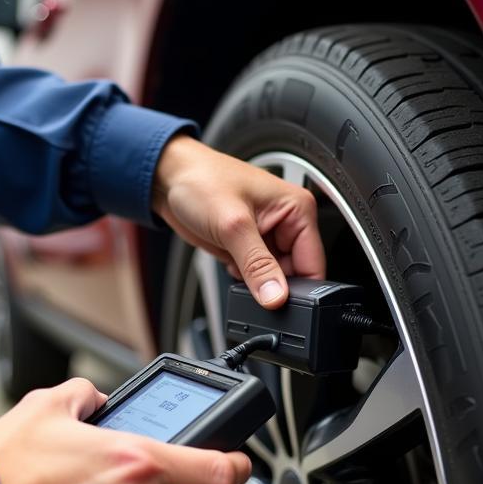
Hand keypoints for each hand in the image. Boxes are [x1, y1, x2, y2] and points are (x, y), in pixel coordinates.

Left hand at [152, 135, 325, 306]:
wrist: (168, 179)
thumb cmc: (200, 181)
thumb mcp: (233, 225)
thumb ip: (257, 265)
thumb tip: (276, 296)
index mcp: (297, 209)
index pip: (314, 262)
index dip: (300, 288)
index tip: (280, 303)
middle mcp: (286, 223)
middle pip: (296, 274)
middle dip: (274, 286)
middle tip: (252, 283)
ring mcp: (266, 237)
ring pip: (273, 278)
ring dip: (256, 282)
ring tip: (236, 264)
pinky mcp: (246, 248)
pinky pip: (254, 276)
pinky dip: (243, 279)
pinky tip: (229, 264)